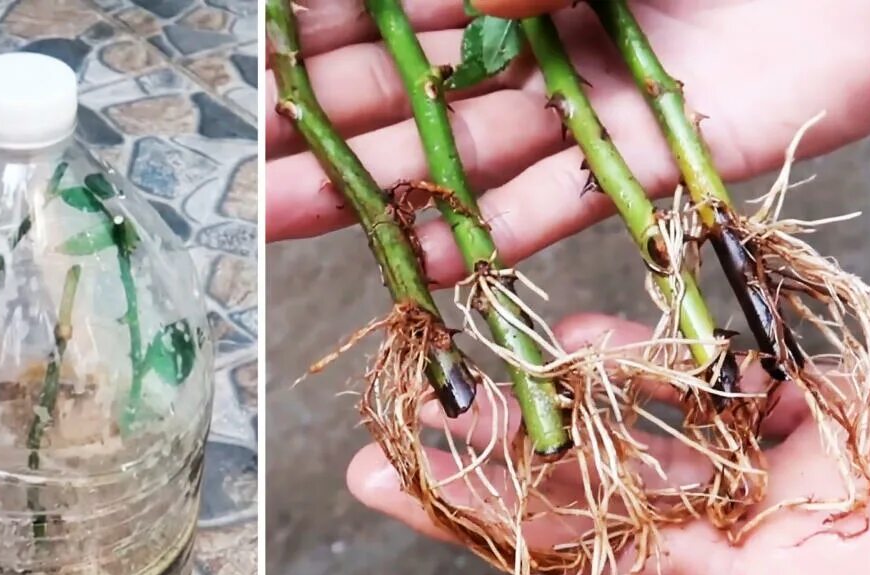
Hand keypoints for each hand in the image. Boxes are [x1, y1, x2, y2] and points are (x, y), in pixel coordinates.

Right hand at [266, 0, 869, 285]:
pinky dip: (477, 231)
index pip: (383, 12)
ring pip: (456, 154)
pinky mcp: (646, 160)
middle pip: (402, 92)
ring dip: (366, 188)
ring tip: (271, 218)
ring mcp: (583, 99)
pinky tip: (404, 255)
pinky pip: (548, 204)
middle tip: (223, 165)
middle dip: (309, 128)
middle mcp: (536, 34)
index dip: (304, 50)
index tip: (233, 83)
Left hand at [346, 313, 869, 574]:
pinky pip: (720, 386)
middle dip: (485, 513)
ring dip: (537, 428)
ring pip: (636, 459)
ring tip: (439, 402)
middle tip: (373, 480)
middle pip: (601, 549)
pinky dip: (652, 364)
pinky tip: (581, 343)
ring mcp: (797, 499)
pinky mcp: (832, 421)